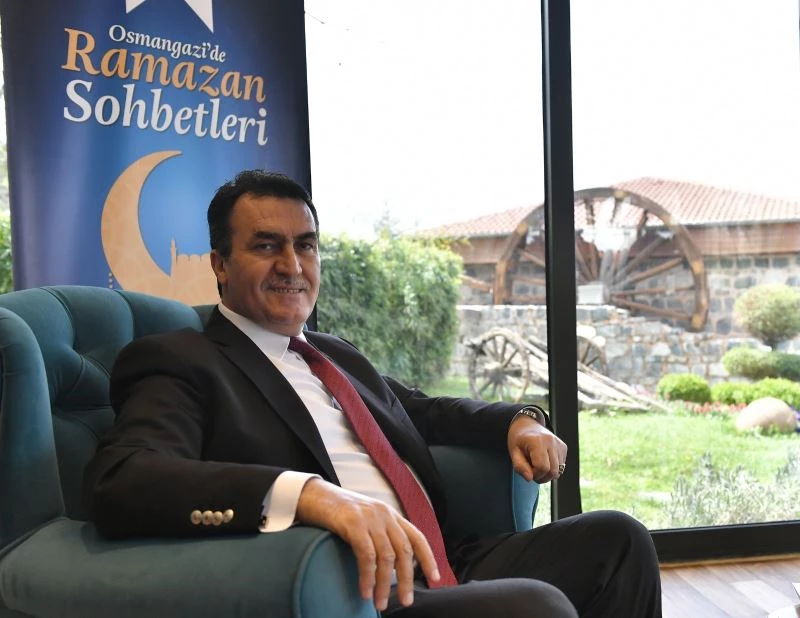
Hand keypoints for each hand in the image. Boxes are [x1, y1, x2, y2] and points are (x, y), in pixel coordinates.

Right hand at [295, 478, 439, 610]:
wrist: (314, 495)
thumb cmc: (337, 512)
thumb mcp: (366, 520)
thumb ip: (380, 535)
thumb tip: (389, 565)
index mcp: (390, 515)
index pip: (416, 536)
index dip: (427, 558)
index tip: (434, 578)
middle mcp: (384, 514)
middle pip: (404, 551)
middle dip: (406, 579)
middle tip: (405, 601)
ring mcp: (370, 518)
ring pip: (386, 557)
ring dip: (384, 584)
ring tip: (379, 602)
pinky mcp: (353, 523)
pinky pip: (366, 555)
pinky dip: (367, 576)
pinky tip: (365, 590)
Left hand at [507, 414, 567, 482]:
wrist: (527, 425)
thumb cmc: (518, 439)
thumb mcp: (513, 452)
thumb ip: (520, 466)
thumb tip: (529, 478)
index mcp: (537, 441)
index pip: (542, 467)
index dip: (535, 474)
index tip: (527, 470)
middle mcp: (551, 441)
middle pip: (552, 471)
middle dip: (542, 477)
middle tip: (532, 471)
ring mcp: (559, 444)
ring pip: (558, 471)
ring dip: (547, 474)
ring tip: (537, 465)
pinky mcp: (563, 447)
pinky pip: (561, 466)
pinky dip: (552, 468)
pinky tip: (544, 461)